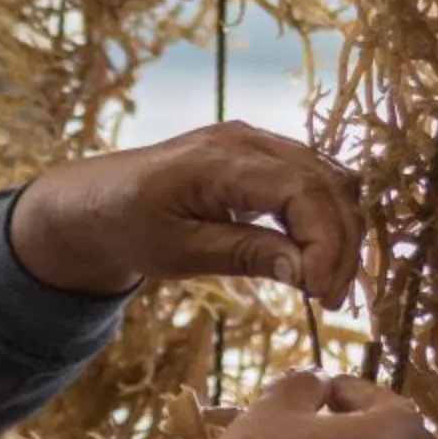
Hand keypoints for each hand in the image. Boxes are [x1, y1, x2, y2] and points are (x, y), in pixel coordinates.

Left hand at [7, 122, 362, 306]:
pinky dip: (325, 217)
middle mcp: (245, 139)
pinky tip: (318, 259)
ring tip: (330, 285)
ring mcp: (255, 141)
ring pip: (328, 179)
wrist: (95, 200)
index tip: (324, 294)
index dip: (326, 244)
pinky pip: (311, 179)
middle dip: (342, 244)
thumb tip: (308, 271)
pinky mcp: (259, 155)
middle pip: (326, 182)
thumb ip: (244, 254)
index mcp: (219, 159)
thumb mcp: (179, 252)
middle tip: (335, 299)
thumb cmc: (126, 225)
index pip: (301, 191)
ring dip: (340, 232)